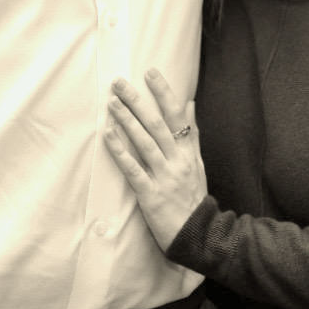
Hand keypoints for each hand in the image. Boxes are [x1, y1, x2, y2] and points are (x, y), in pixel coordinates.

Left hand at [103, 70, 205, 251]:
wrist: (200, 236)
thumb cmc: (194, 199)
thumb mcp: (198, 164)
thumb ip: (191, 134)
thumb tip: (189, 104)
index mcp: (188, 153)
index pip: (176, 116)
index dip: (164, 93)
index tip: (150, 72)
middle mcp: (177, 161)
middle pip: (156, 125)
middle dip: (137, 101)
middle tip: (120, 82)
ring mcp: (164, 177)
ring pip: (145, 143)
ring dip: (127, 121)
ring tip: (112, 103)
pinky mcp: (151, 194)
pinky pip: (133, 169)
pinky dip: (120, 151)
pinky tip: (108, 135)